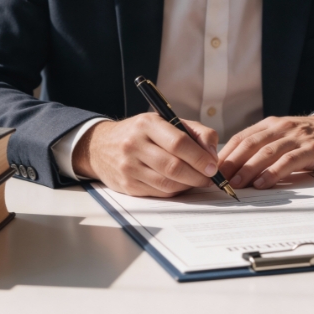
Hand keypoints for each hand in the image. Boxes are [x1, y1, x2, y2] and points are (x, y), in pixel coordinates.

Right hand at [72, 114, 219, 196]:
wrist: (100, 146)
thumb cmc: (140, 133)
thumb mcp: (164, 121)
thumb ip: (194, 132)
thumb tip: (212, 153)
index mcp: (147, 124)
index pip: (178, 142)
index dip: (199, 156)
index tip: (213, 165)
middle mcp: (134, 144)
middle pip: (173, 166)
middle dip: (197, 175)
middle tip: (210, 177)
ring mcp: (129, 167)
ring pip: (167, 183)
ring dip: (188, 185)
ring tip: (198, 181)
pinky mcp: (127, 185)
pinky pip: (159, 193)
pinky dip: (175, 191)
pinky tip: (181, 184)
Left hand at [217, 115, 313, 189]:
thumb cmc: (307, 139)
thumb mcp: (282, 137)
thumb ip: (262, 147)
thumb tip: (234, 167)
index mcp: (269, 125)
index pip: (241, 138)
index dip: (226, 154)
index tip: (212, 170)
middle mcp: (280, 128)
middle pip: (250, 144)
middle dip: (232, 163)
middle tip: (218, 180)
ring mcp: (296, 137)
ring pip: (267, 152)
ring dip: (249, 169)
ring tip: (236, 184)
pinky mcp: (311, 149)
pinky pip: (289, 161)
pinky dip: (273, 172)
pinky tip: (263, 183)